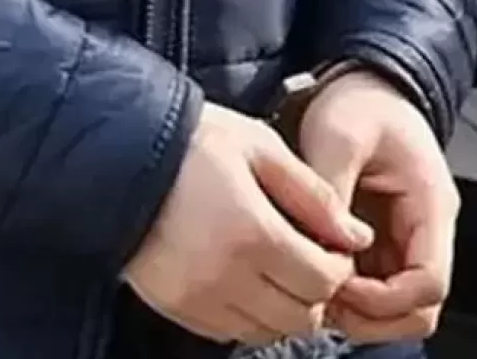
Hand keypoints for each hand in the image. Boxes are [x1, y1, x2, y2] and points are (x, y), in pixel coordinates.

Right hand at [124, 102, 374, 345]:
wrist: (118, 155)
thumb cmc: (194, 142)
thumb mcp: (261, 148)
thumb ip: (315, 195)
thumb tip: (358, 238)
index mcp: (253, 232)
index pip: (322, 281)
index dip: (340, 267)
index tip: (334, 245)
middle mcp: (225, 275)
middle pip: (300, 316)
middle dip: (317, 292)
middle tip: (311, 259)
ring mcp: (196, 297)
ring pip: (267, 331)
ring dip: (284, 308)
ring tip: (279, 269)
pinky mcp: (174, 306)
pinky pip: (230, 333)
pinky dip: (250, 316)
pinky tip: (247, 279)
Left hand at [295, 70, 459, 343]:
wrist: (364, 87)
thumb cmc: (359, 104)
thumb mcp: (339, 134)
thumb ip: (331, 188)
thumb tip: (323, 244)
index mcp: (431, 205)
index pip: (429, 283)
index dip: (383, 299)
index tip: (338, 281)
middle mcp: (427, 230)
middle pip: (419, 309)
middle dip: (371, 316)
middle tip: (323, 298)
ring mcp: (406, 240)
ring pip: (398, 309)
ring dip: (359, 312)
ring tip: (315, 288)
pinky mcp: (383, 243)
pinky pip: (376, 289)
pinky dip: (348, 296)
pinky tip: (315, 274)